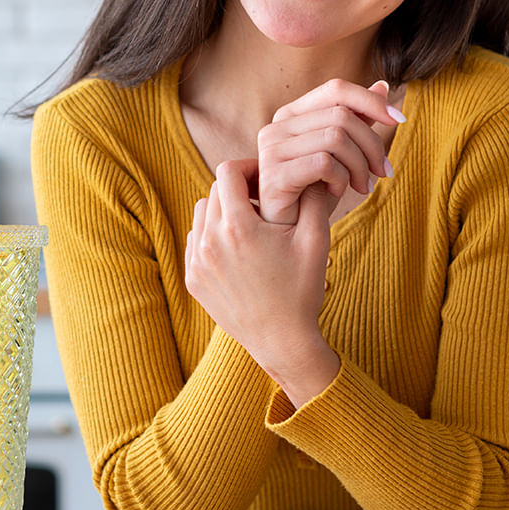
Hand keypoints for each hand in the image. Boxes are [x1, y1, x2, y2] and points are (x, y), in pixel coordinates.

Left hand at [184, 159, 339, 406]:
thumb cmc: (302, 290)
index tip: (265, 180)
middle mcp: (209, 241)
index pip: (228, 172)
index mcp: (238, 227)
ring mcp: (197, 261)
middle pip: (214, 191)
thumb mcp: (316, 241)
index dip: (248, 168)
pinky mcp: (192, 279)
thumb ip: (312, 199)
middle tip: (260, 201)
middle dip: (237, 190)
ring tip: (249, 224)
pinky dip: (212, 236)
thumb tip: (309, 169)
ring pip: (201, 214)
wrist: (282, 341)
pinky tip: (238, 249)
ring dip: (222, 212)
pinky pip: (195, 240)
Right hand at [256, 79, 401, 227]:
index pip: (336, 89)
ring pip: (336, 138)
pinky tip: (336, 192)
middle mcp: (276, 126)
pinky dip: (341, 179)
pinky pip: (324, 163)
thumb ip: (356, 119)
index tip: (400, 120)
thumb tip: (382, 86)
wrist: (289, 232)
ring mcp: (271, 150)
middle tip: (381, 172)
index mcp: (291, 115)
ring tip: (361, 186)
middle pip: (341, 115)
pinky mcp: (273, 174)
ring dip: (359, 165)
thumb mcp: (341, 152)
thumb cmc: (313, 192)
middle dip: (372, 145)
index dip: (372, 101)